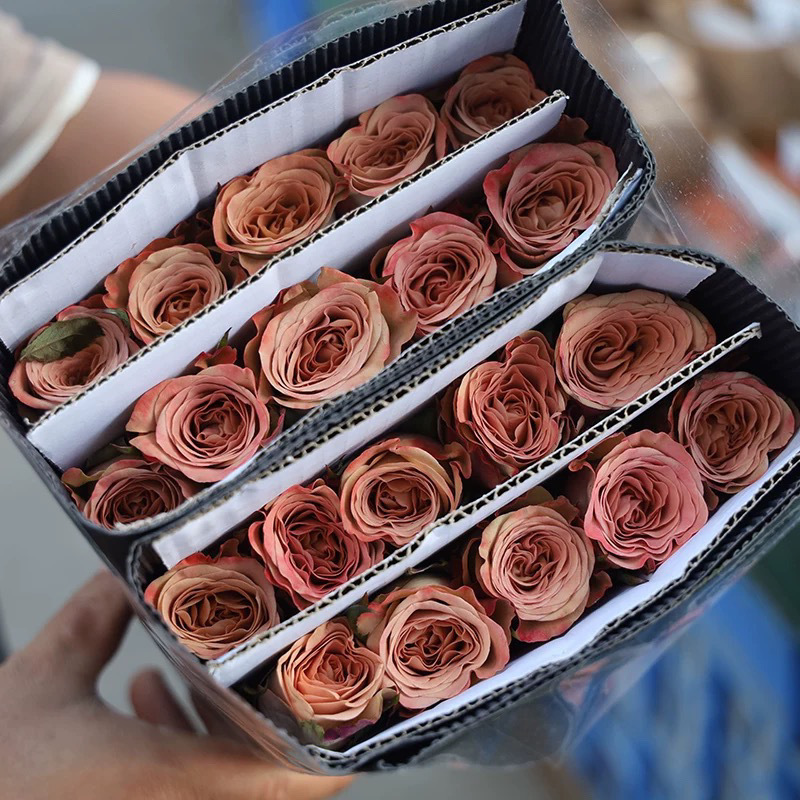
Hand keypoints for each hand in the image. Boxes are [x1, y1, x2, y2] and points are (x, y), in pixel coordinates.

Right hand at [0, 571, 353, 799]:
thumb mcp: (36, 685)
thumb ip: (92, 620)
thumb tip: (123, 573)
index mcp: (179, 789)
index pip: (308, 776)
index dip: (342, 731)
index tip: (350, 676)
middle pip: (277, 769)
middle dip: (268, 703)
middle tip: (262, 646)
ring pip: (231, 780)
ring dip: (220, 721)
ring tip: (187, 666)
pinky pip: (190, 793)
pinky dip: (184, 751)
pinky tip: (144, 700)